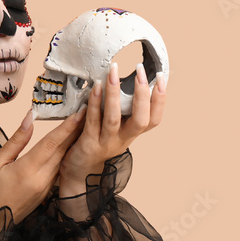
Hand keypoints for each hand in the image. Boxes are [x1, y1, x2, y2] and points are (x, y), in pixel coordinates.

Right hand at [0, 107, 86, 222]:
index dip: (67, 127)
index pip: (52, 143)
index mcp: (28, 170)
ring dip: (72, 142)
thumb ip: (16, 141)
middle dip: (76, 130)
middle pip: (63, 150)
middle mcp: (42, 179)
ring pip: (63, 160)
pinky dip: (64, 155)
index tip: (79, 113)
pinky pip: (58, 169)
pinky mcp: (47, 192)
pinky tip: (68, 146)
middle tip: (87, 112)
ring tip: (81, 124)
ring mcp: (46, 187)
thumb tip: (29, 119)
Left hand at [58, 61, 167, 195]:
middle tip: (140, 69)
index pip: (154, 120)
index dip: (160, 100)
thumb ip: (123, 111)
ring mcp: (106, 143)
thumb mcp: (116, 129)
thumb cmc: (97, 143)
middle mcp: (123, 140)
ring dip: (114, 94)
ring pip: (113, 118)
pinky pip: (92, 121)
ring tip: (113, 71)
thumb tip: (130, 81)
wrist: (78, 171)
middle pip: (140, 120)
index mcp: (131, 134)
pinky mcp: (88, 143)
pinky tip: (95, 86)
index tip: (161, 77)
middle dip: (142, 94)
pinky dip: (94, 103)